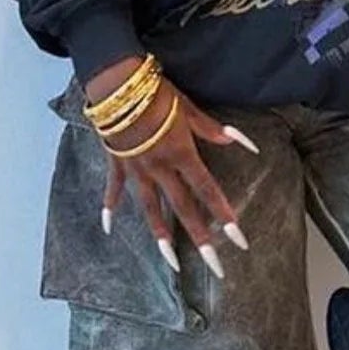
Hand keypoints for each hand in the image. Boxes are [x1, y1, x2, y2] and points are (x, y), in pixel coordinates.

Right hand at [84, 56, 258, 280]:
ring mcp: (136, 169)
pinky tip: (108, 228)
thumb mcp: (188, 108)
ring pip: (150, 210)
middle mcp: (160, 168)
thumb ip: (212, 130)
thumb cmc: (157, 91)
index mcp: (181, 154)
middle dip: (202, 240)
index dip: (224, 215)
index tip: (238, 238)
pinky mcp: (117, 164)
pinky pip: (113, 190)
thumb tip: (241, 143)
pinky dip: (110, 208)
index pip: (208, 190)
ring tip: (172, 263)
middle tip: (216, 268)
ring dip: (162, 237)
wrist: (116, 82)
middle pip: (184, 209)